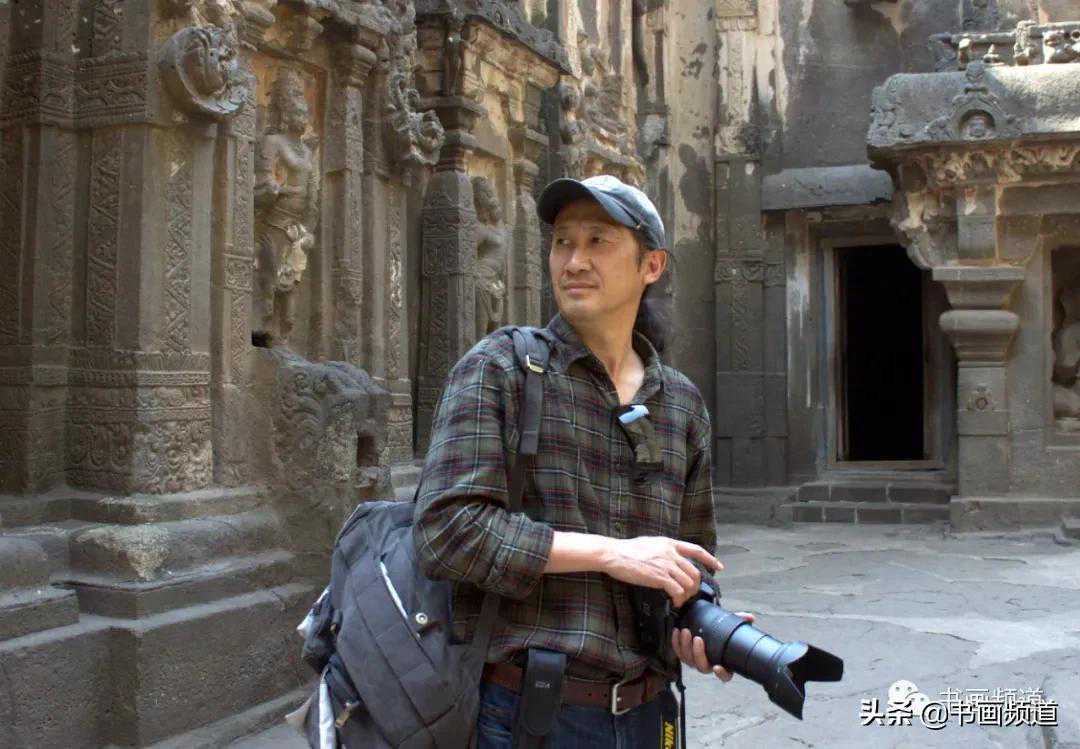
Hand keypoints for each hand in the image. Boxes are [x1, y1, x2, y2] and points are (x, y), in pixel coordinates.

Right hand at [600, 536, 722, 608]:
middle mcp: (670, 553)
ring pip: (689, 583)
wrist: (613, 554)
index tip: (719, 567)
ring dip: (687, 595)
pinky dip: (679, 599)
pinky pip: (678, 590)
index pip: (696, 550)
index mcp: (669, 543)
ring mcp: (666, 564)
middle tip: (689, 595)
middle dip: (695, 587)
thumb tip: (671, 560)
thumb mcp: (650, 543)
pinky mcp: (659, 576)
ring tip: (680, 600)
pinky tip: (674, 602)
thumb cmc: (627, 551)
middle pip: (695, 572)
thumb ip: (663, 550)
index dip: (710, 559)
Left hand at [672, 612, 754, 681]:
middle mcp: (708, 664)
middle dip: (698, 653)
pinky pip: (678, 652)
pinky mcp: (683, 654)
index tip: (718, 667)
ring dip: (686, 647)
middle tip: (698, 638)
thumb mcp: (730, 625)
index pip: (725, 675)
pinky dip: (676, 642)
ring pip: (688, 660)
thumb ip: (740, 621)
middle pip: (702, 667)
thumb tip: (750, 617)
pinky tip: (677, 631)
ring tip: (686, 632)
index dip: (722, 674)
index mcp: (723, 663)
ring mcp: (695, 660)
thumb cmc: (719, 630)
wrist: (705, 626)